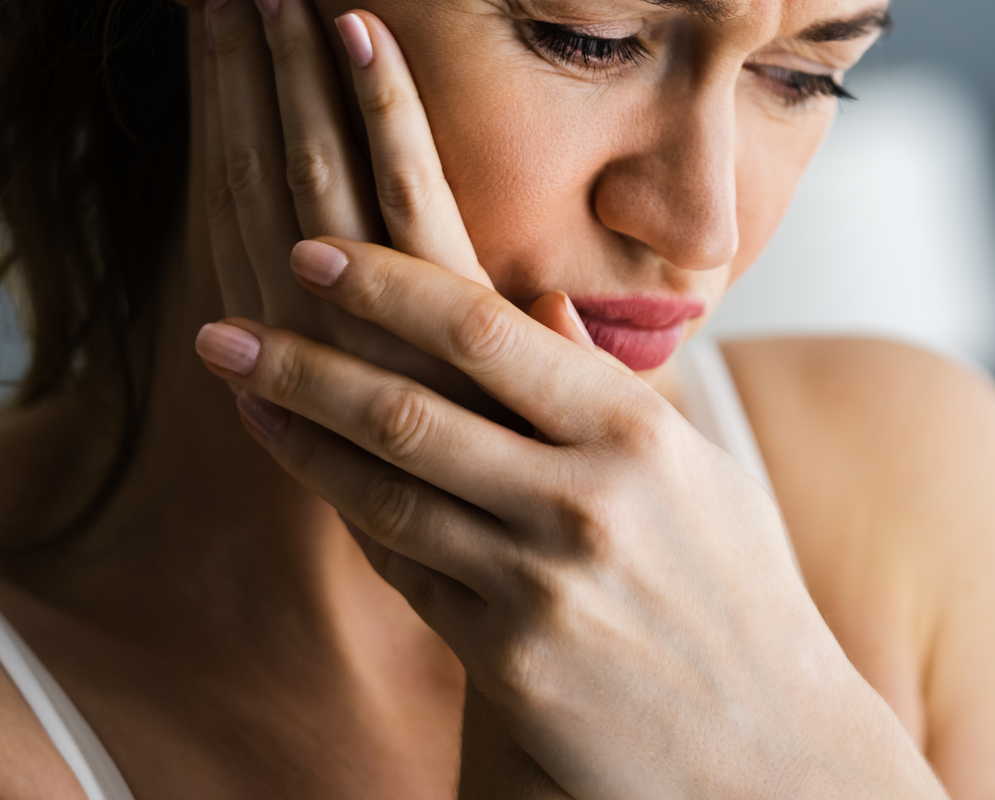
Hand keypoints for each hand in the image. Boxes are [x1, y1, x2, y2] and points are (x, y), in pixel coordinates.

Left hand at [189, 0, 944, 798]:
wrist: (770, 749)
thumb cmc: (733, 591)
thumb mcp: (697, 472)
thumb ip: (609, 389)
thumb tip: (543, 299)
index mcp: (637, 432)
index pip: (486, 327)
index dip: (385, 279)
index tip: (311, 246)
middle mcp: (590, 498)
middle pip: (413, 401)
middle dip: (305, 350)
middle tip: (224, 316)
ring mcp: (546, 584)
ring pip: (386, 488)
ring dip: (296, 427)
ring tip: (232, 375)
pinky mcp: (513, 662)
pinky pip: (403, 571)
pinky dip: (342, 510)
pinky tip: (294, 463)